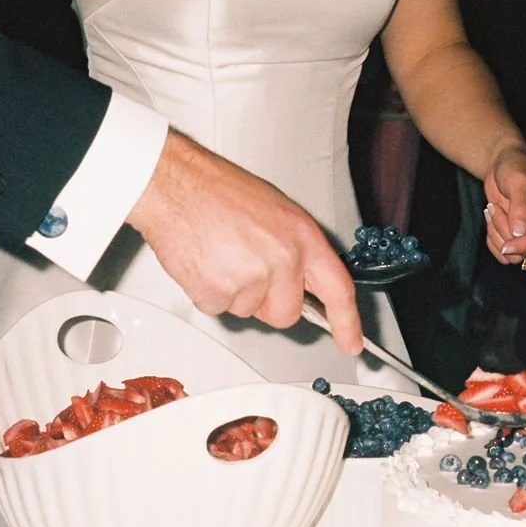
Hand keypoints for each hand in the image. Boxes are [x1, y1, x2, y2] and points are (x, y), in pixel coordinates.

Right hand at [126, 129, 363, 356]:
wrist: (175, 185)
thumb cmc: (218, 191)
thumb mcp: (275, 212)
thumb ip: (295, 251)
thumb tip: (301, 282)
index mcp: (302, 237)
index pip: (337, 288)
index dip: (346, 321)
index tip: (351, 342)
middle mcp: (281, 259)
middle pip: (286, 314)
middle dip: (268, 303)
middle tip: (247, 269)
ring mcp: (249, 279)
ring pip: (248, 312)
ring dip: (234, 293)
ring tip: (221, 254)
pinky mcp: (216, 293)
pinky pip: (218, 310)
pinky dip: (208, 292)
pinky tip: (205, 261)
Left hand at [481, 147, 525, 264]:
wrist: (502, 165)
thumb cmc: (516, 167)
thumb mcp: (519, 181)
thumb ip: (520, 207)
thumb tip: (519, 232)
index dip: (523, 245)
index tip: (506, 247)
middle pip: (524, 249)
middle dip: (503, 231)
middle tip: (493, 207)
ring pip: (510, 253)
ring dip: (495, 232)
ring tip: (492, 208)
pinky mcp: (514, 237)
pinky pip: (500, 252)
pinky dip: (491, 238)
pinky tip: (491, 217)